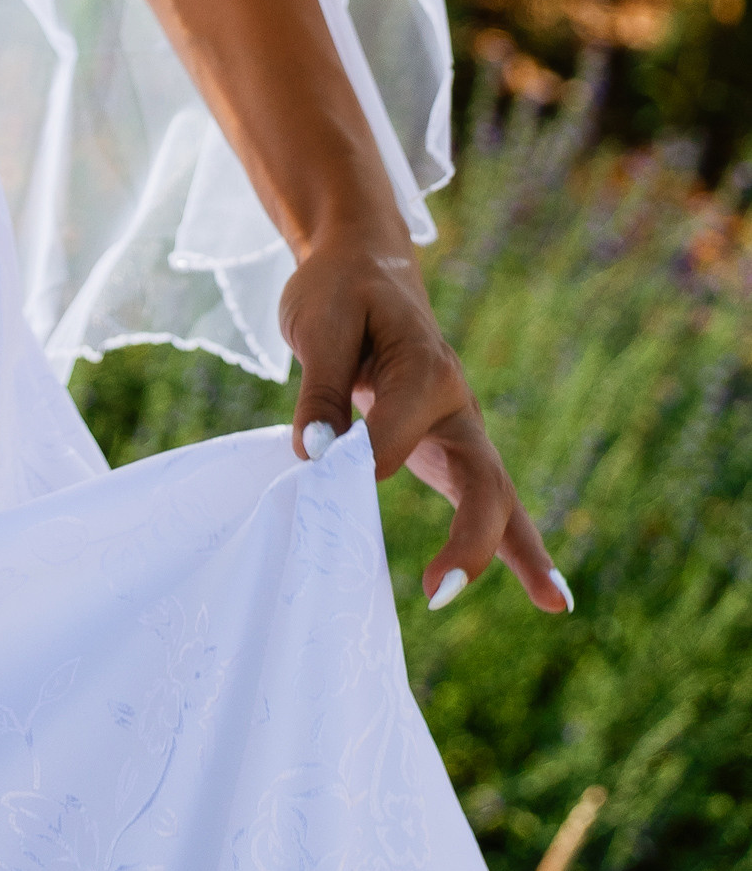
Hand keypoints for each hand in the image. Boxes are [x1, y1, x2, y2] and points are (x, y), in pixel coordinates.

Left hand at [281, 230, 571, 618]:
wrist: (365, 265)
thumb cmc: (339, 292)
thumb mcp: (317, 324)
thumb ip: (320, 390)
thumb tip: (319, 455)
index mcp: (424, 366)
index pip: (393, 436)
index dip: (355, 459)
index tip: (317, 459)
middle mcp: (456, 401)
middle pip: (480, 478)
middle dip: (468, 537)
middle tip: (433, 588)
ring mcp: (460, 428)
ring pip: (498, 496)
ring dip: (519, 551)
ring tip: (553, 604)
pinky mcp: (449, 448)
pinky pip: (487, 501)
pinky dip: (518, 546)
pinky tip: (548, 595)